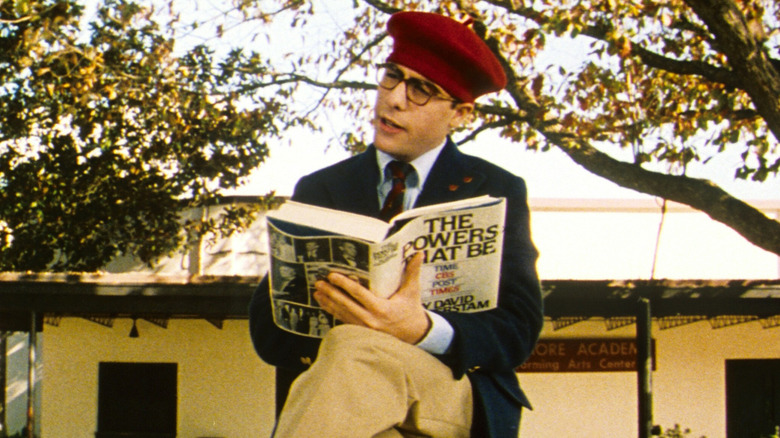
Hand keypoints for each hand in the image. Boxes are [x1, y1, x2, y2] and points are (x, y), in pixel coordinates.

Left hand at [313, 253, 430, 343]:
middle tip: (319, 283)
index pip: (359, 294)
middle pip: (346, 304)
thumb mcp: (413, 292)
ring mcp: (365, 328)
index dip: (344, 285)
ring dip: (329, 303)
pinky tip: (325, 304)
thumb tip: (419, 254)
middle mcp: (371, 319)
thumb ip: (413, 272)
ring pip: (343, 314)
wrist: (416, 335)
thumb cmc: (412, 311)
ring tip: (317, 292)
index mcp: (382, 309)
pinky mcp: (362, 331)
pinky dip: (334, 312)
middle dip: (331, 293)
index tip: (332, 276)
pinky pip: (345, 320)